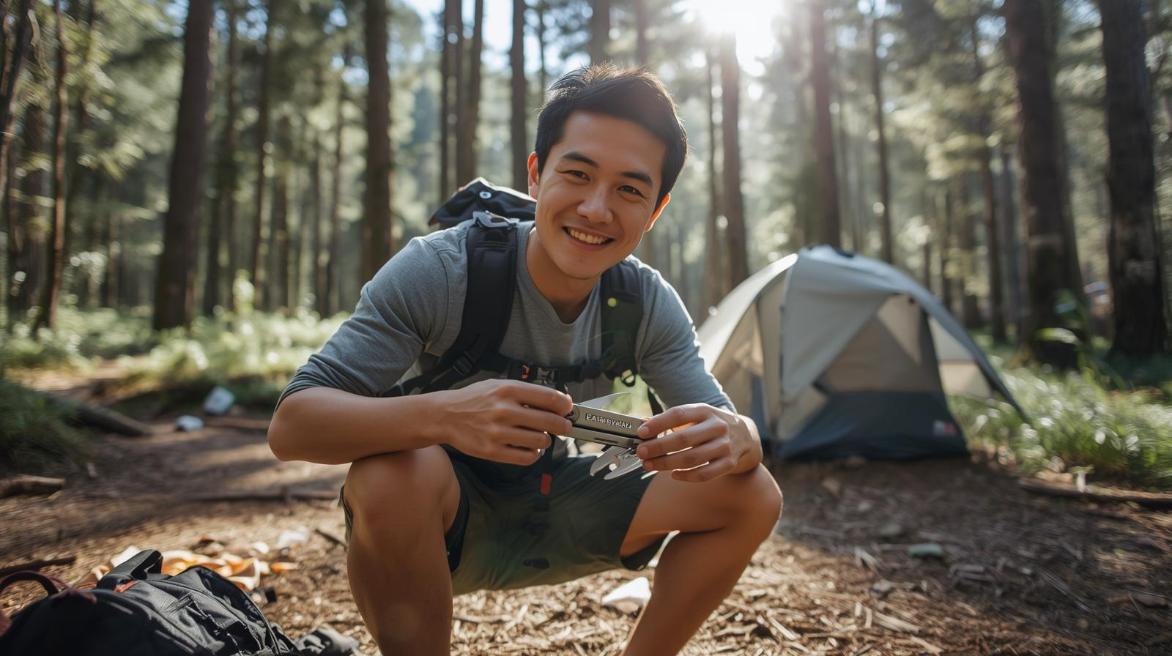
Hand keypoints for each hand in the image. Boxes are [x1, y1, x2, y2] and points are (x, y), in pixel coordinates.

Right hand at [438, 379, 572, 465]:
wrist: (445, 416)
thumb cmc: (474, 399)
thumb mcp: (498, 385)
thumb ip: (526, 392)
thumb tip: (559, 401)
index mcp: (507, 390)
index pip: (549, 397)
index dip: (564, 405)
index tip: (567, 409)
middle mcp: (504, 410)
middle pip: (550, 421)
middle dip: (563, 425)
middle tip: (564, 426)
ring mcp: (498, 432)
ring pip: (540, 441)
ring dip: (546, 440)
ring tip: (541, 437)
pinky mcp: (492, 451)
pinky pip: (526, 457)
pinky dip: (534, 454)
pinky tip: (531, 449)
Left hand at [634, 404, 757, 481]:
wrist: (745, 436)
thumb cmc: (711, 425)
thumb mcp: (696, 415)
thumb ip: (671, 420)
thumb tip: (643, 424)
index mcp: (705, 410)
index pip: (679, 414)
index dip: (658, 423)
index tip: (641, 432)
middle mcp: (717, 427)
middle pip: (683, 439)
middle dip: (658, 447)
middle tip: (641, 452)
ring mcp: (725, 446)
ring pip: (692, 458)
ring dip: (667, 464)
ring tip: (650, 465)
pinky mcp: (729, 463)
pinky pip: (704, 474)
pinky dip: (686, 476)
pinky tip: (673, 474)